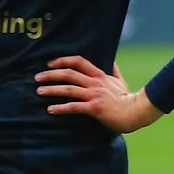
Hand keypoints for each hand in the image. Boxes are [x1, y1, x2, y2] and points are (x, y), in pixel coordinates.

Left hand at [37, 56, 162, 132]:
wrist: (135, 112)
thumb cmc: (127, 98)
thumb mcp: (121, 81)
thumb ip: (114, 71)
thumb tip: (112, 62)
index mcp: (100, 76)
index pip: (79, 62)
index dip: (63, 60)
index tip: (50, 64)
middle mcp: (95, 83)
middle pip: (69, 74)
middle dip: (51, 74)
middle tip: (37, 77)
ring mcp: (94, 95)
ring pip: (68, 89)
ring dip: (51, 90)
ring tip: (39, 91)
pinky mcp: (94, 108)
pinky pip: (74, 107)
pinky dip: (61, 108)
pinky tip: (50, 109)